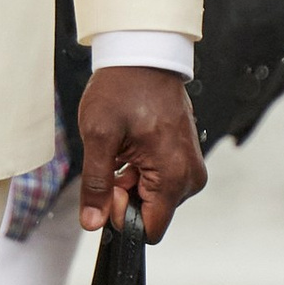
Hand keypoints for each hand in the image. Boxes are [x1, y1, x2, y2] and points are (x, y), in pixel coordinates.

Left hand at [76, 67, 205, 242]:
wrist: (143, 56)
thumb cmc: (124, 88)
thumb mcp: (99, 136)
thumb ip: (96, 185)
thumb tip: (93, 222)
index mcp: (174, 175)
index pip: (151, 229)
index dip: (122, 215)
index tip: (110, 183)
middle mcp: (190, 176)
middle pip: (151, 214)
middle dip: (124, 196)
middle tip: (113, 159)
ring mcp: (190, 167)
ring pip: (152, 199)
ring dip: (130, 182)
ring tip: (121, 149)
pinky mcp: (185, 159)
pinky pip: (159, 182)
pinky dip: (139, 172)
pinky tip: (130, 146)